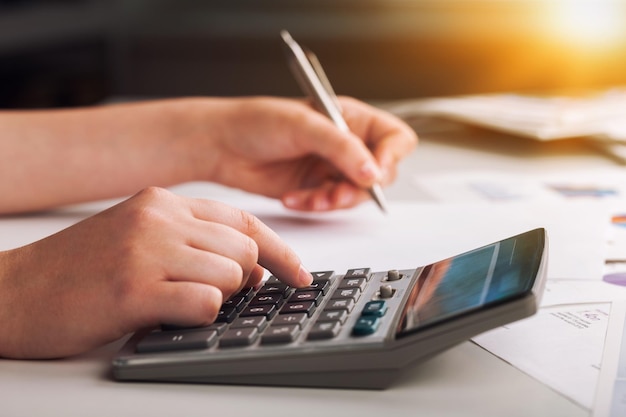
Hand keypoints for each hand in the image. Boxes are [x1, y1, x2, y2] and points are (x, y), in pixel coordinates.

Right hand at [0, 187, 311, 358]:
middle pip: (245, 250)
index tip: (298, 274)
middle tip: (215, 294)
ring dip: (217, 298)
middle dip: (243, 280)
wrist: (15, 291)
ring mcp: (146, 251)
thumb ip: (195, 241)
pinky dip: (198, 315)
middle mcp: (159, 219)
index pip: (245, 220)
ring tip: (176, 301)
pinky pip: (205, 304)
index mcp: (163, 202)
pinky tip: (166, 313)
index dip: (280, 250)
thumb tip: (253, 267)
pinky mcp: (134, 289)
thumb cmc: (80, 270)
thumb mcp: (140, 237)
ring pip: (232, 275)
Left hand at [193, 96, 416, 210]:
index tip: (374, 173)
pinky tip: (293, 198)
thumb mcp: (303, 126)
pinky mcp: (315, 188)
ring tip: (310, 198)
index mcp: (350, 118)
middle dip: (358, 187)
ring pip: (355, 195)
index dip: (392, 157)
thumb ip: (342, 148)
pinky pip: (329, 205)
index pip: (395, 138)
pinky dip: (314, 205)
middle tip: (336, 192)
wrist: (222, 146)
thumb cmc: (256, 122)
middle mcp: (346, 144)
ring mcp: (331, 168)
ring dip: (334, 201)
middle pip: (380, 173)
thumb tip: (373, 173)